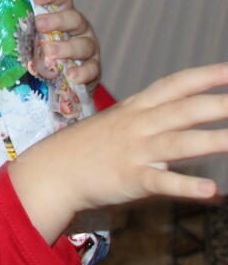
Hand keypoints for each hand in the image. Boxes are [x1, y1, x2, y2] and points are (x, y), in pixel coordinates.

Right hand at [10, 62, 227, 242]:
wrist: (53, 169)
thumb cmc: (90, 146)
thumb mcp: (120, 123)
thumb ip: (155, 120)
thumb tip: (188, 120)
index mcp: (137, 107)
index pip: (175, 85)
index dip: (205, 76)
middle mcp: (138, 125)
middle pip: (184, 110)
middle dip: (220, 103)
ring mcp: (135, 151)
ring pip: (178, 142)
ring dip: (212, 140)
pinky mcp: (130, 179)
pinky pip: (162, 182)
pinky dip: (187, 186)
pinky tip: (212, 189)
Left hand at [33, 0, 100, 87]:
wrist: (64, 81)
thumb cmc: (43, 52)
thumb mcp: (32, 38)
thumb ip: (20, 30)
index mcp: (63, 15)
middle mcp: (79, 29)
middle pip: (74, 18)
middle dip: (57, 20)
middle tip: (39, 25)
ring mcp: (88, 48)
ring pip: (83, 44)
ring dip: (67, 47)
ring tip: (50, 52)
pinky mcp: (94, 69)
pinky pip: (91, 69)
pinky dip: (82, 73)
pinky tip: (71, 75)